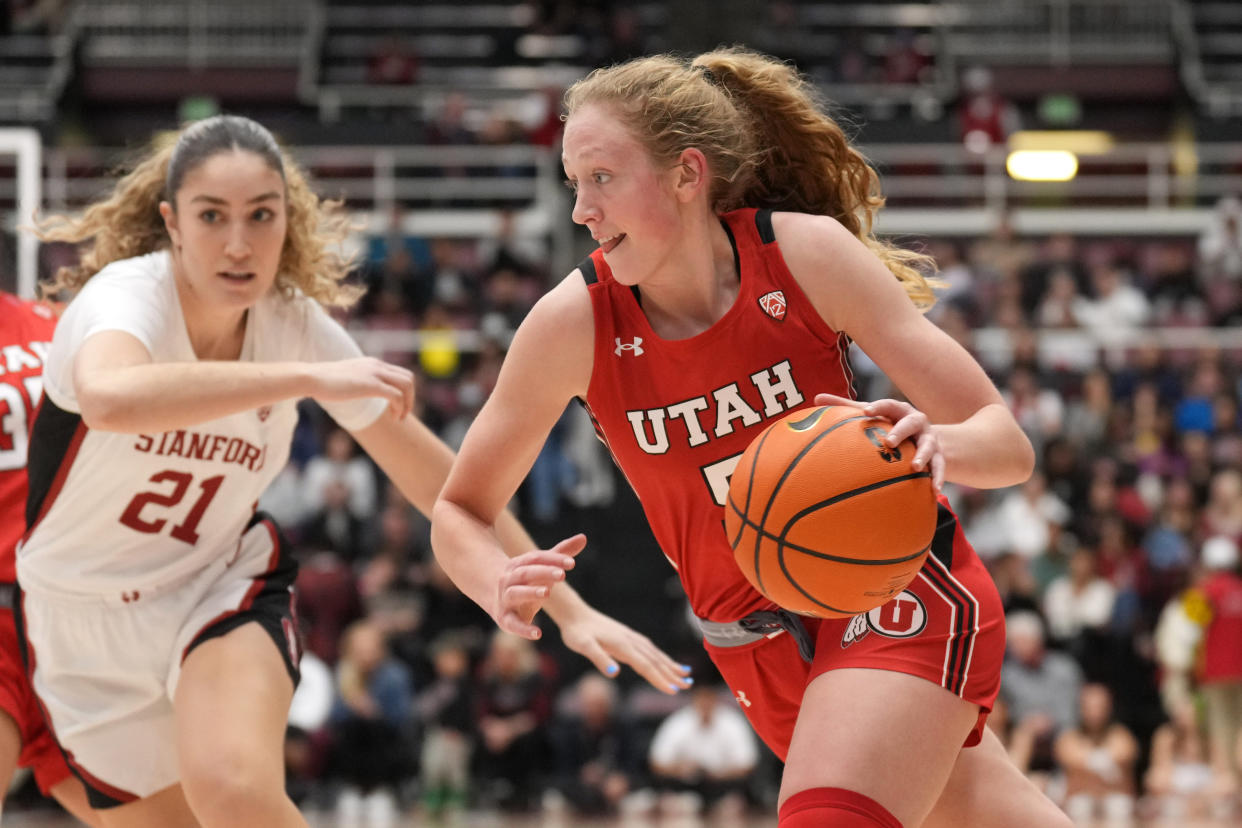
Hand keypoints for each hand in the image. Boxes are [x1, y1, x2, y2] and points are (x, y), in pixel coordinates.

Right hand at [311, 357, 414, 420]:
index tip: (398, 407)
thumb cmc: (323, 382)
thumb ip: (357, 382)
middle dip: (410, 398)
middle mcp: (377, 365)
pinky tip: (393, 418)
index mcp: (373, 363)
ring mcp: (375, 373)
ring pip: (406, 385)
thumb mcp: (346, 379)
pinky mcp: (371, 384)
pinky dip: (399, 408)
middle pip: (409, 378)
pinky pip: (396, 395)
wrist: (311, 378)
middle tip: (402, 415)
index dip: (405, 391)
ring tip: (399, 418)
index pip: (400, 373)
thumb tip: (357, 390)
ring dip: (408, 404)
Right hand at [493, 535, 584, 639]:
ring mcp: (505, 598)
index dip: (554, 559)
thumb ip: (561, 553)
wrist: (495, 598)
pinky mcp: (504, 618)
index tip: (572, 563)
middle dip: (543, 572)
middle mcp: (510, 579)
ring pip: (515, 593)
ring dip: (530, 592)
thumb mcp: (542, 567)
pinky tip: (538, 634)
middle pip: (526, 572)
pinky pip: (512, 624)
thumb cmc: (526, 581)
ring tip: (547, 592)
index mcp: (519, 564)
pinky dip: (523, 629)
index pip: (536, 558)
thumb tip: (583, 537)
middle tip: (562, 575)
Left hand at [557, 602, 693, 694]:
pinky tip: (664, 661)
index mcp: (623, 646)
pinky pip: (649, 649)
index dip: (660, 679)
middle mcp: (631, 641)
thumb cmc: (576, 632)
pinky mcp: (627, 637)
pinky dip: (660, 657)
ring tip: (686, 674)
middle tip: (688, 686)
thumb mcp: (583, 646)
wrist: (574, 614)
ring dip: (670, 665)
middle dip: (672, 674)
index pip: (646, 666)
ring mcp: (630, 638)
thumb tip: (613, 673)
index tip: (674, 691)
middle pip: (655, 661)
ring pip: (655, 654)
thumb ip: (599, 658)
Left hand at [815, 393, 943, 490]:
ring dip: (923, 455)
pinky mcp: (940, 456)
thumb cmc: (891, 424)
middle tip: (890, 441)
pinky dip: (937, 477)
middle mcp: (917, 422)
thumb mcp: (873, 415)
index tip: (866, 412)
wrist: (927, 435)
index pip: (889, 405)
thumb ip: (846, 407)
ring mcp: (930, 439)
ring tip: (915, 467)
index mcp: (899, 410)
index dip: (878, 407)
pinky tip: (934, 490)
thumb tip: (816, 397)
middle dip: (901, 431)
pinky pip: (940, 467)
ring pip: (929, 446)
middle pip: (911, 423)